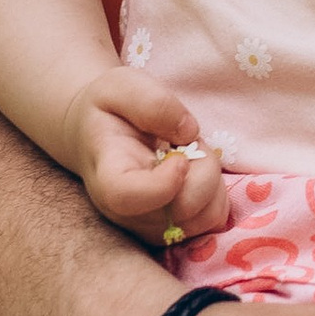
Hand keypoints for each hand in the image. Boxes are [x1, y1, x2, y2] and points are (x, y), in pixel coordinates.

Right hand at [65, 70, 229, 245]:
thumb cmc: (108, 109)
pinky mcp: (170, 230)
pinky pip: (212, 220)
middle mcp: (122, 210)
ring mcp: (146, 225)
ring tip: (189, 157)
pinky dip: (216, 194)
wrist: (97, 135)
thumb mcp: (122, 85)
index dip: (163, 183)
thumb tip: (188, 132)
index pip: (126, 197)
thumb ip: (153, 102)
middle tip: (187, 142)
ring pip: (203, 217)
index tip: (180, 155)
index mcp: (106, 172)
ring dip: (212, 181)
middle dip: (202, 170)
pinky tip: (196, 174)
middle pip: (179, 210)